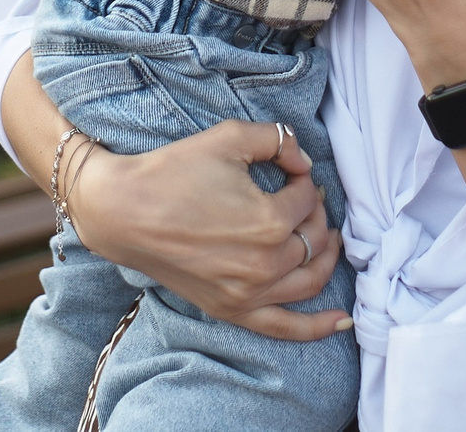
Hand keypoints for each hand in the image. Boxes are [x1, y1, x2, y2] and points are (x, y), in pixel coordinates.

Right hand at [71, 120, 347, 340]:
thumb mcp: (230, 137)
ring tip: (326, 238)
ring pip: (310, 280)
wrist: (123, 210)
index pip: (307, 198)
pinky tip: (342, 322)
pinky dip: (318, 327)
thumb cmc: (173, 171)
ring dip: (326, 257)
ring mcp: (248, 293)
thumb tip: (303, 159)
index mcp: (270, 221)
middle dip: (315, 213)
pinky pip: (285, 327)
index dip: (302, 178)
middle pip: (313, 238)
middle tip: (302, 196)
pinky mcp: (231, 309)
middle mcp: (265, 264)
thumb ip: (278, 139)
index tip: (288, 168)